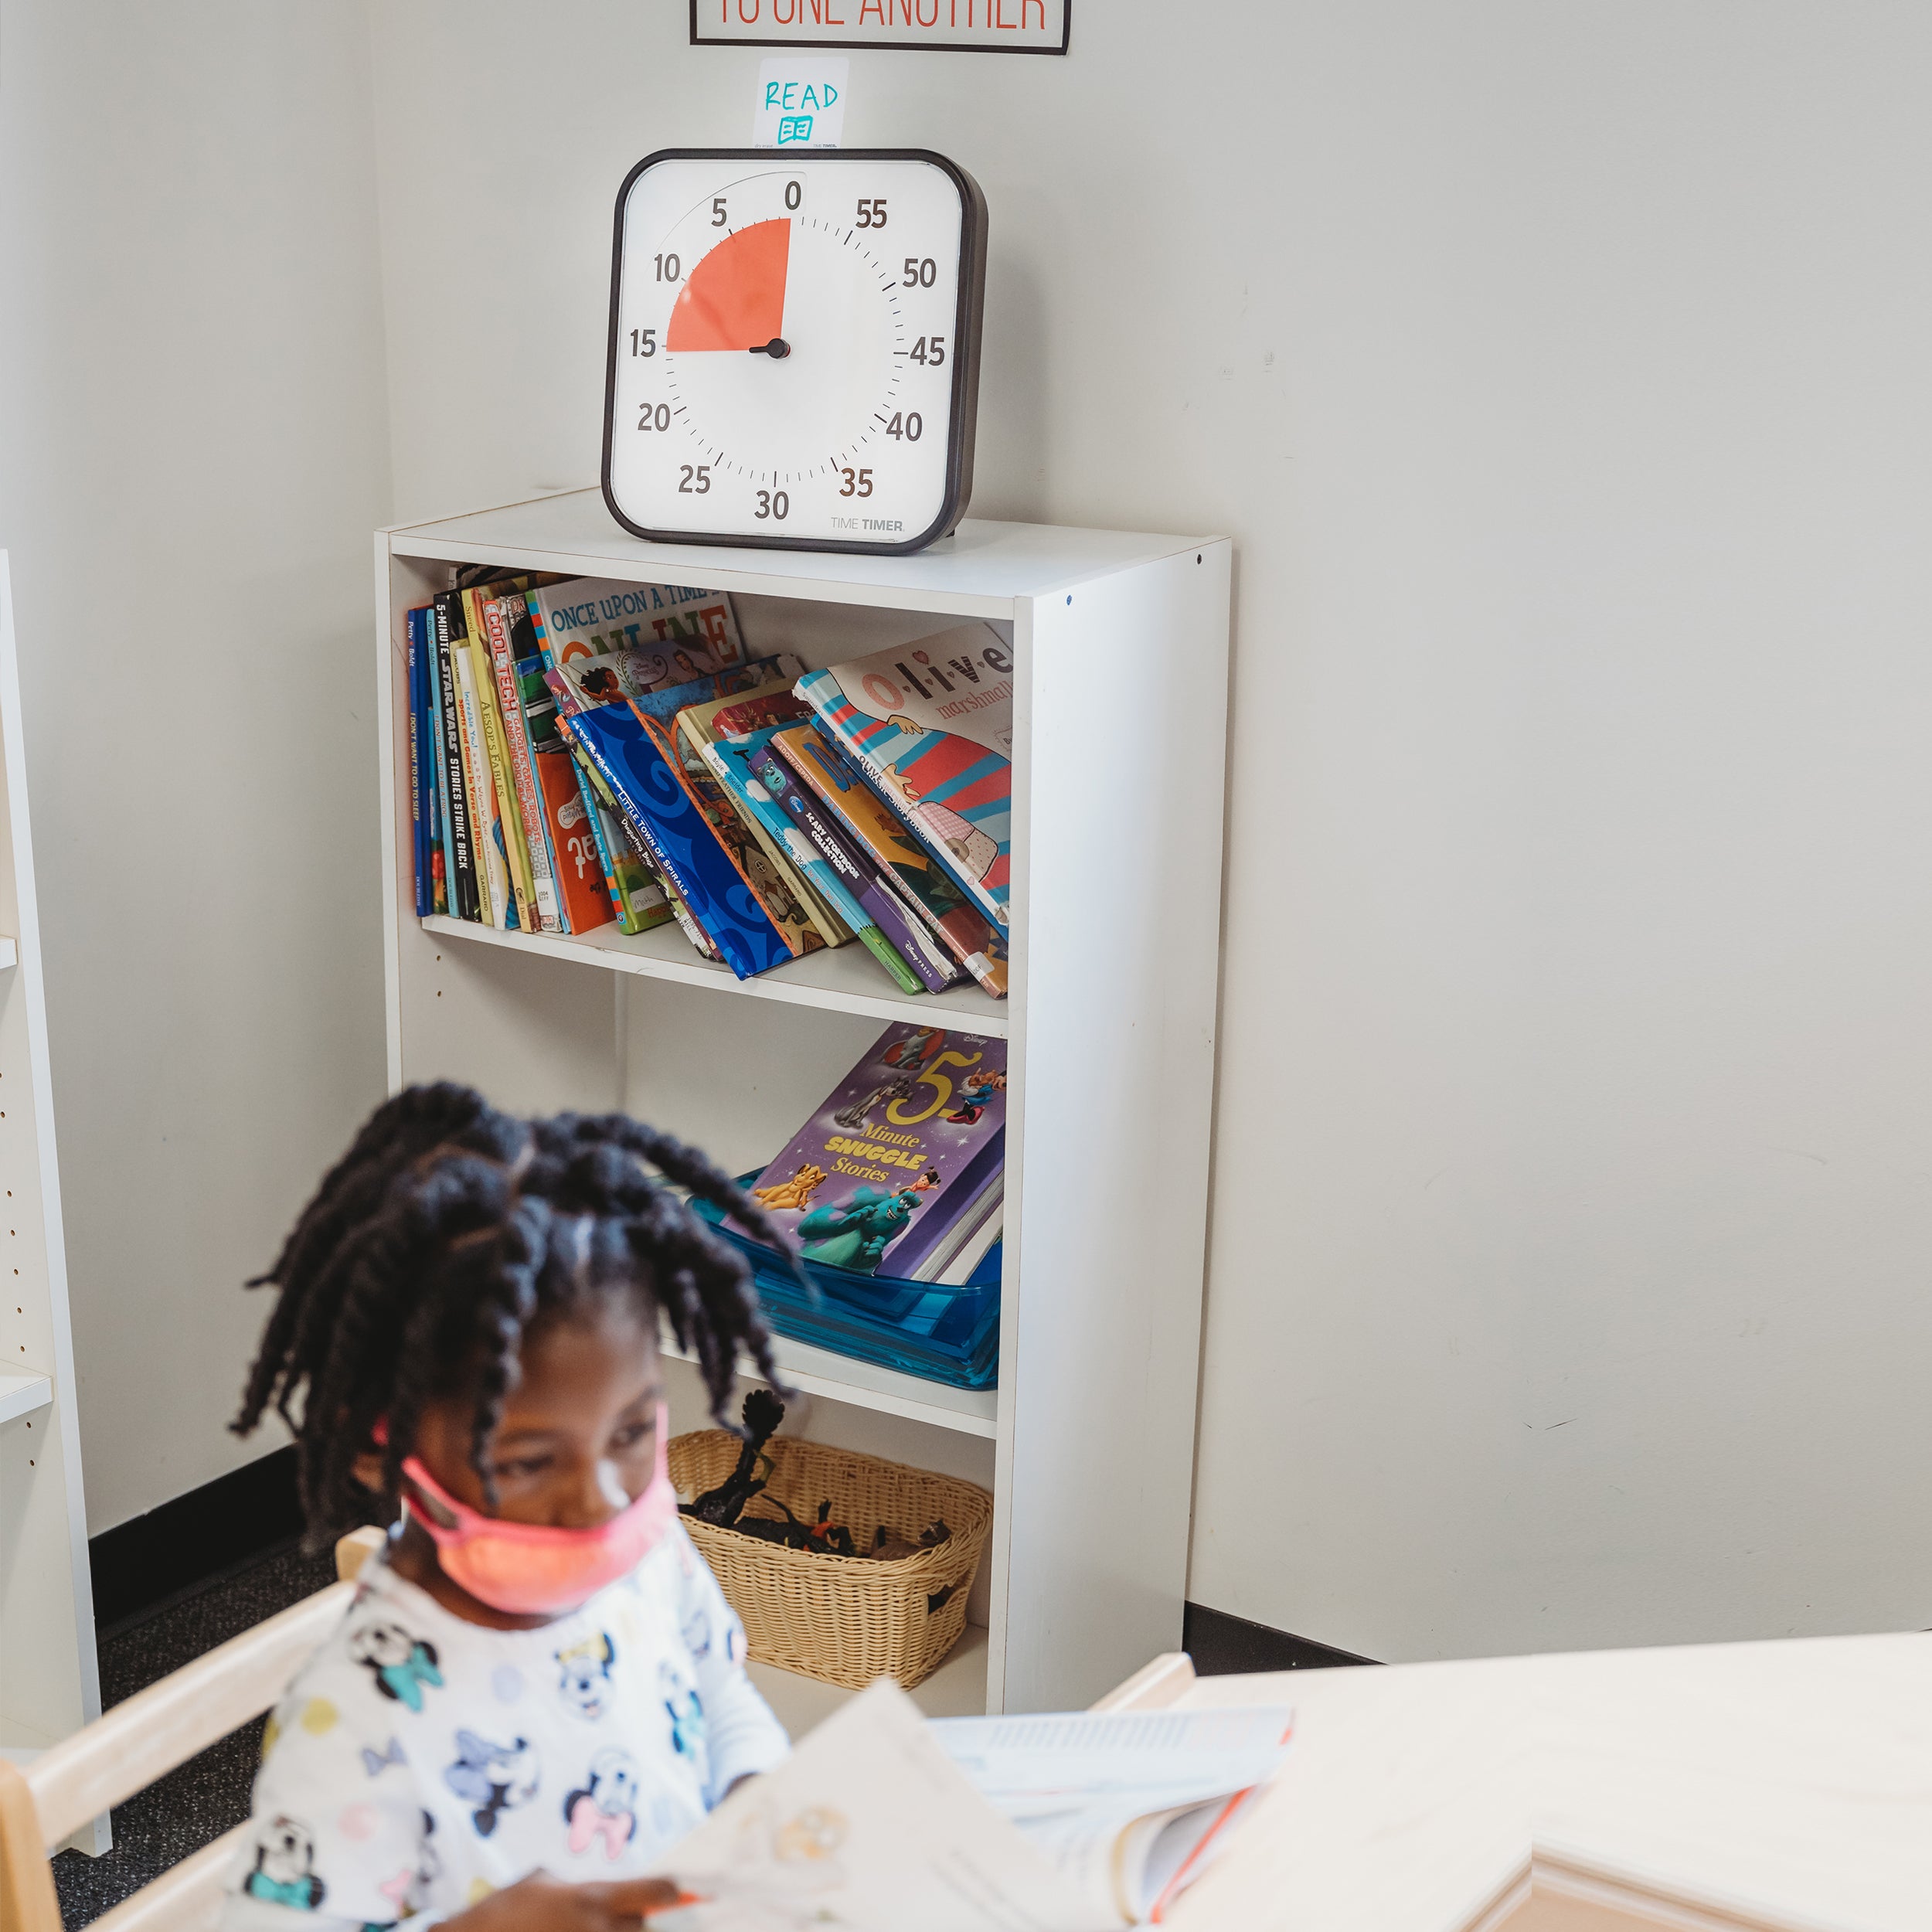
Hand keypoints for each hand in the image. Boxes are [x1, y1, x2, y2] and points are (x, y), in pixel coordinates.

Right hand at [443, 1871, 692, 1931]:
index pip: (652, 1891)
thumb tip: (589, 1894)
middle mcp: (597, 1929)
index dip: (670, 1891)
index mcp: (590, 1898)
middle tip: (624, 1921)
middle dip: (637, 1925)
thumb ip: (570, 1887)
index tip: (680, 1892)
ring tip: (592, 1929)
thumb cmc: (501, 1914)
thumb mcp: (537, 1884)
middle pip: (643, 1928)